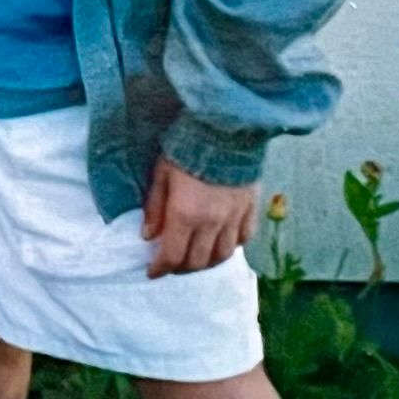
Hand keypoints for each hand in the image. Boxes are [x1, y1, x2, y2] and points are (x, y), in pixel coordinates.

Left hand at [141, 158, 258, 277]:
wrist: (225, 127)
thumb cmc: (186, 148)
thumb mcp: (161, 174)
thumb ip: (154, 207)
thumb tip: (148, 235)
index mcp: (186, 214)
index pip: (172, 256)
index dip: (160, 269)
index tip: (152, 272)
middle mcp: (212, 222)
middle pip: (197, 262)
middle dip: (180, 268)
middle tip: (171, 264)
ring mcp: (234, 217)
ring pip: (222, 256)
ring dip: (206, 262)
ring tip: (195, 257)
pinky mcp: (251, 208)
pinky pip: (244, 238)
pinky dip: (231, 246)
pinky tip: (220, 242)